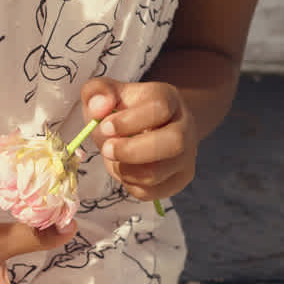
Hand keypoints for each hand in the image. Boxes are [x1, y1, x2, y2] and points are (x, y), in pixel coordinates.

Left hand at [82, 77, 196, 201]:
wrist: (142, 128)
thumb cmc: (122, 110)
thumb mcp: (105, 94)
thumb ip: (97, 91)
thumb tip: (99, 107)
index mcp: (169, 99)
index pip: (160, 108)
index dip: (129, 120)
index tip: (104, 126)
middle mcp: (186, 126)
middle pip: (174, 143)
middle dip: (132, 151)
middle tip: (106, 149)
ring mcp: (186, 155)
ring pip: (157, 173)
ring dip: (124, 169)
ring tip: (112, 158)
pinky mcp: (179, 179)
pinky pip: (151, 192)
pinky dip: (129, 184)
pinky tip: (124, 169)